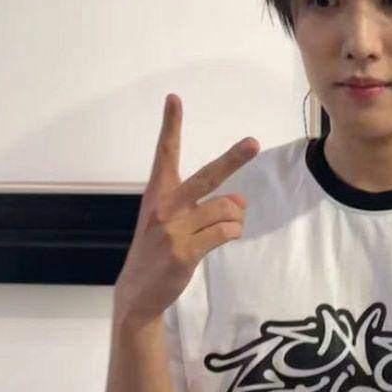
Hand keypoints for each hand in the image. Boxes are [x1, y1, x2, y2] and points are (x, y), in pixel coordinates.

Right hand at [114, 93, 259, 325]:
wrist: (138, 293)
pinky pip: (225, 232)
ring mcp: (174, 230)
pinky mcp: (185, 252)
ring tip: (229, 226)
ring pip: (226, 209)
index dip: (171, 126)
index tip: (174, 99)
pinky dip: (234, 231)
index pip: (164, 154)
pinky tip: (228, 236)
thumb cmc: (158, 252)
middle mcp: (164, 208)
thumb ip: (205, 207)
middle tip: (253, 143)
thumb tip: (241, 201)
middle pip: (206, 176)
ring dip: (236, 217)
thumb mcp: (173, 224)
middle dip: (233, 158)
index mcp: (156, 195)